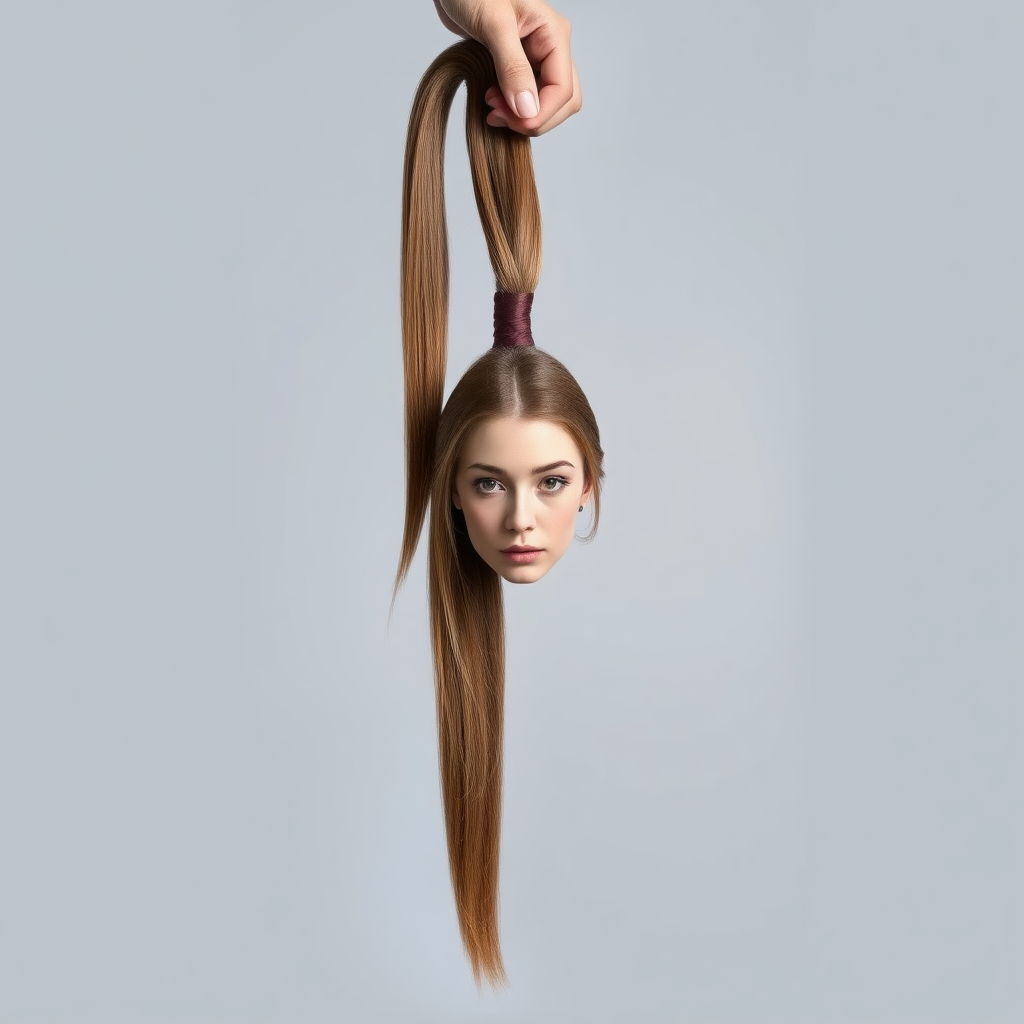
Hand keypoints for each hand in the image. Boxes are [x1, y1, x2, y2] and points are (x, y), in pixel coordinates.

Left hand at [433, 0, 581, 135]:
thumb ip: (512, 68)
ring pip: (549, 103)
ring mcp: (537, 57)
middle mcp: (551, 47)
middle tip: (497, 115)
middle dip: (534, 118)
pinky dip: (514, 109)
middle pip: (563, 101)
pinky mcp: (520, 65)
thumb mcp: (492, 25)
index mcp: (554, 34)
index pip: (563, 90)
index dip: (540, 114)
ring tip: (491, 109)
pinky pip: (529, 97)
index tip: (507, 120)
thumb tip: (528, 110)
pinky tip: (491, 102)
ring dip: (524, 117)